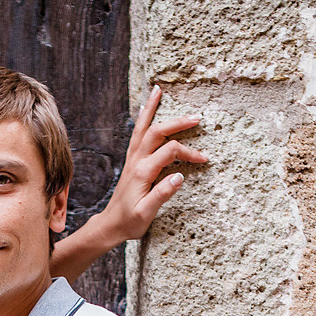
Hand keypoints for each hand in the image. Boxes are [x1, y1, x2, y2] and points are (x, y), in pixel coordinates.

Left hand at [92, 85, 208, 246]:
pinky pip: (136, 134)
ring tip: (158, 90)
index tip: (205, 159)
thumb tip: (179, 176)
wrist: (110, 225)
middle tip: (197, 117)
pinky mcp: (131, 162)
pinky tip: (144, 108)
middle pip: (157, 132)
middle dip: (177, 123)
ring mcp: (131, 160)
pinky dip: (141, 118)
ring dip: (151, 109)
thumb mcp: (146, 213)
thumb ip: (162, 194)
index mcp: (142, 172)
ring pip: (142, 128)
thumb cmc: (129, 222)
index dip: (190, 152)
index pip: (170, 152)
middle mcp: (136, 162)